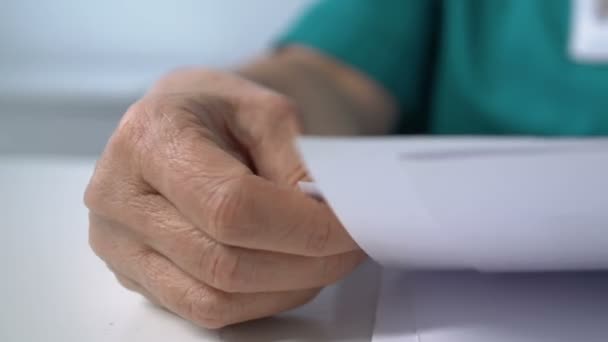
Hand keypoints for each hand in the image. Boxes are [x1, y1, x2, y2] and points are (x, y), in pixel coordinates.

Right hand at [84, 69, 365, 328]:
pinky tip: (287, 273)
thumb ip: (298, 165)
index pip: (231, 207)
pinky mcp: (132, 272)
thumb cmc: (222, 111)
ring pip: (216, 297)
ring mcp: (117, 241)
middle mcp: (118, 194)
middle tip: (350, 246)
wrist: (181, 121)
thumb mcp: (269, 112)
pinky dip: (259, 300)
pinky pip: (203, 309)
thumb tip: (330, 221)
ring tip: (322, 258)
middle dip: (305, 263)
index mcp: (151, 136)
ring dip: (287, 288)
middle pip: (224, 261)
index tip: (351, 229)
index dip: (302, 229)